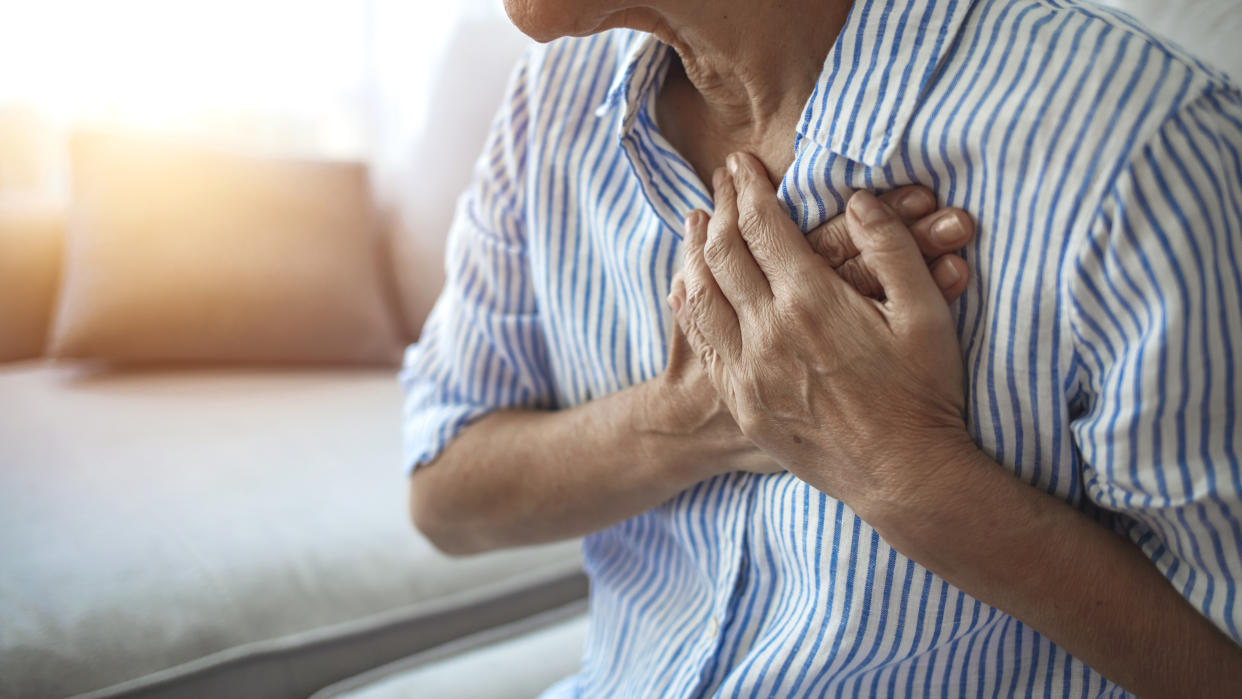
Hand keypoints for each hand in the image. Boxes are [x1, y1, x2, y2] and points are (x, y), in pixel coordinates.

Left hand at [669, 152, 972, 511]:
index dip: (750, 187)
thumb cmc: (924, 393)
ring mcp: (747, 370)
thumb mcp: (926, 315)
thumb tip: (858, 199)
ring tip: (697, 221)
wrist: (903, 477)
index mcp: (811, 302)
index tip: (743, 162)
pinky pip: (701, 341)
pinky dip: (688, 303)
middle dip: (721, 206)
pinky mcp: (741, 401)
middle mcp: (767, 332)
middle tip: (720, 180)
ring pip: (700, 293)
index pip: (763, 226)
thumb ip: (892, 249)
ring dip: (694, 249)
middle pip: (723, 251)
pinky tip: (686, 285)